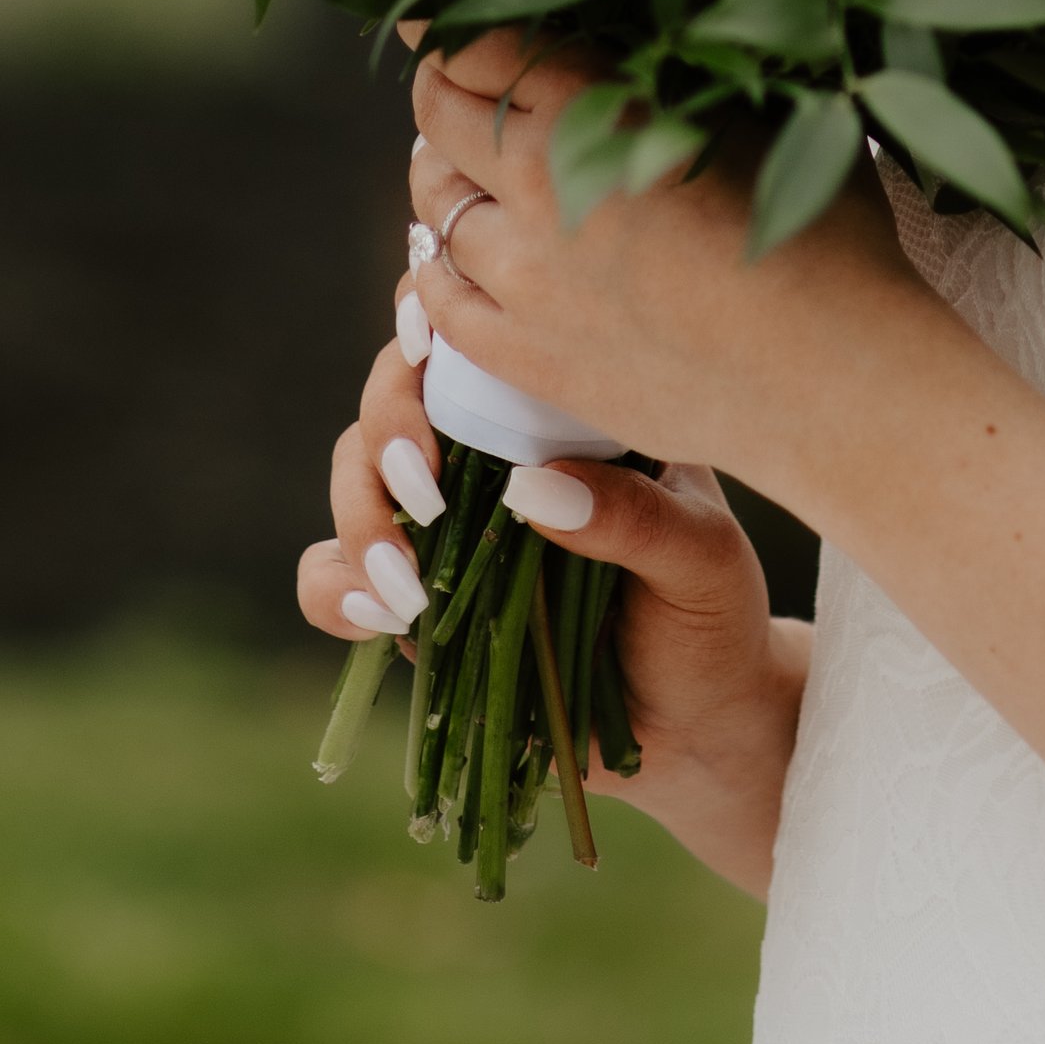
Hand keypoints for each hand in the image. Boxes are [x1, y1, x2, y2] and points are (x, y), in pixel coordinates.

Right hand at [297, 293, 810, 897]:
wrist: (693, 724)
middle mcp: (489, 448)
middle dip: (389, 427)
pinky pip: (333, 574)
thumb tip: (531, 485)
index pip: (475, 332)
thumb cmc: (711, 615)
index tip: (422, 346)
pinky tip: (378, 616)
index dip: (428, 319)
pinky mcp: (413, 599)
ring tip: (406, 585)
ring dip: (360, 514)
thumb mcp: (702, 558)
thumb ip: (635, 520)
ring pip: (352, 470)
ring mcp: (444, 522)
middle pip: (393, 390)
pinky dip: (332, 585)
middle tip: (427, 490)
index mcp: (559, 407)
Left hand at [399, 27, 920, 487]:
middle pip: (441, 118)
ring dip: (440, 174)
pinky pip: (440, 303)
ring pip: (435, 209)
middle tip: (454, 77)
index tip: (440, 15)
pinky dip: (437, 265)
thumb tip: (650, 38)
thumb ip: (681, 77)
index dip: (451, 22)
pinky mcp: (531, 359)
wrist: (838, 381)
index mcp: (596, 111)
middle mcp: (542, 189)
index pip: (482, 46)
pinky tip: (456, 253)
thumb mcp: (760, 118)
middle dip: (441, 87)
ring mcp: (527, 283)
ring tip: (460, 160)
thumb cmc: (828, 235)